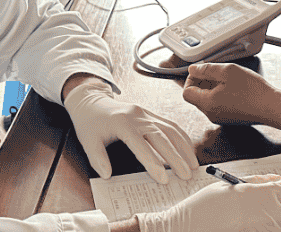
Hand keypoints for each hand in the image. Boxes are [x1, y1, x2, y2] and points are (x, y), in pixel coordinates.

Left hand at [63, 79, 197, 183]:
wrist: (92, 101)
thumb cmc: (90, 123)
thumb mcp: (87, 141)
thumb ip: (97, 158)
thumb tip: (107, 175)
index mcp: (123, 123)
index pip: (141, 145)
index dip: (153, 162)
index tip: (163, 179)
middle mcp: (138, 116)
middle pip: (162, 137)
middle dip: (176, 157)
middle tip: (186, 175)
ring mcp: (147, 113)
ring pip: (171, 129)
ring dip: (184, 147)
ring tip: (193, 165)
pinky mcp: (151, 113)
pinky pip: (170, 124)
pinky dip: (182, 137)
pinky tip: (189, 149)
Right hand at [136, 175, 280, 231]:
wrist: (190, 229)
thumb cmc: (207, 206)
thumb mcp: (231, 186)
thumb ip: (256, 182)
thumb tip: (274, 180)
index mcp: (265, 194)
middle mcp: (270, 215)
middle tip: (262, 210)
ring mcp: (265, 231)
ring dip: (272, 225)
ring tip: (250, 221)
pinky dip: (261, 230)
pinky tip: (245, 226)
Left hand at [182, 63, 280, 131]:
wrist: (271, 107)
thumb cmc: (252, 90)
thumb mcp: (227, 71)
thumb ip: (207, 69)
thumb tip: (193, 70)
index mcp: (207, 103)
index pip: (186, 92)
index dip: (191, 79)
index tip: (201, 71)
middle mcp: (211, 114)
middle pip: (197, 97)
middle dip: (203, 82)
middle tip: (217, 72)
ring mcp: (221, 118)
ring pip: (208, 101)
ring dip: (213, 88)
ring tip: (228, 78)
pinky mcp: (230, 118)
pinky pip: (218, 105)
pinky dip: (221, 95)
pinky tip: (235, 87)